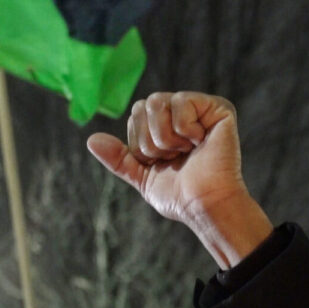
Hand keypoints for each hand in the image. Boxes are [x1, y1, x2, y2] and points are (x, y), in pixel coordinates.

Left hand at [87, 91, 273, 268]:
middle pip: (143, 105)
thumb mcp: (142, 177)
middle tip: (174, 158)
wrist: (205, 205)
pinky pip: (181, 102)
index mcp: (166, 125)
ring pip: (157, 103)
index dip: (140, 143)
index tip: (161, 162)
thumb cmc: (180, 195)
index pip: (135, 114)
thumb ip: (119, 159)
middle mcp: (183, 112)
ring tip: (187, 151)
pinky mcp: (218, 108)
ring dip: (165, 138)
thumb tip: (91, 140)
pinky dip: (185, 129)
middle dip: (151, 140)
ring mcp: (200, 108)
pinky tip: (201, 142)